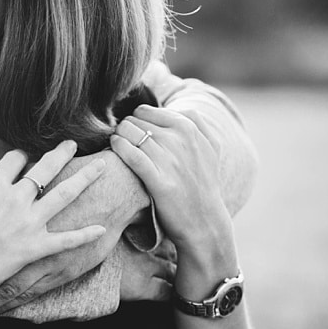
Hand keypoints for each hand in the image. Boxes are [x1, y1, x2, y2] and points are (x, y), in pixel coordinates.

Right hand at [0, 144, 107, 316]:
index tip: (23, 160)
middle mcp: (14, 198)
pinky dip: (84, 235)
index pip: (15, 158)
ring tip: (100, 166)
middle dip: (60, 154)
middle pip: (44, 168)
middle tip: (73, 144)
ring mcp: (26, 223)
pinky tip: (101, 228)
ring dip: (83, 179)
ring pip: (62, 195)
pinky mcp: (33, 248)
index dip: (20, 157)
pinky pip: (65, 240)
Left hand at [111, 107, 234, 303]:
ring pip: (130, 133)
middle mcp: (180, 139)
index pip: (146, 111)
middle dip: (126, 129)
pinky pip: (131, 154)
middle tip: (122, 141)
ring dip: (119, 136)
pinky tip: (115, 147)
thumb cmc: (203, 183)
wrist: (205, 223)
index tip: (132, 132)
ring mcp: (170, 159)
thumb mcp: (212, 146)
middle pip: (135, 121)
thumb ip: (197, 120)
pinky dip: (119, 146)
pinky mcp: (159, 181)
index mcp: (189, 127)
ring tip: (117, 144)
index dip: (135, 121)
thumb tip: (176, 105)